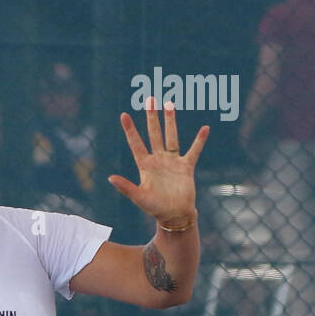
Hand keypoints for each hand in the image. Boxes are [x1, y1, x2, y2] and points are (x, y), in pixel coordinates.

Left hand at [108, 99, 208, 228]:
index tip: (124, 115)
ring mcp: (172, 162)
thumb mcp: (139, 197)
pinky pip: (194, 150)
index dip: (130, 130)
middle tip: (150, 98)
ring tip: (169, 103)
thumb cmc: (155, 209)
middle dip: (152, 117)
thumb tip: (110, 178)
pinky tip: (205, 128)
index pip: (136, 143)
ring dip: (171, 121)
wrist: (175, 217)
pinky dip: (199, 141)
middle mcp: (158, 160)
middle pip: (154, 133)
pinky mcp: (186, 167)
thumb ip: (126, 187)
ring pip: (171, 136)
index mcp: (145, 166)